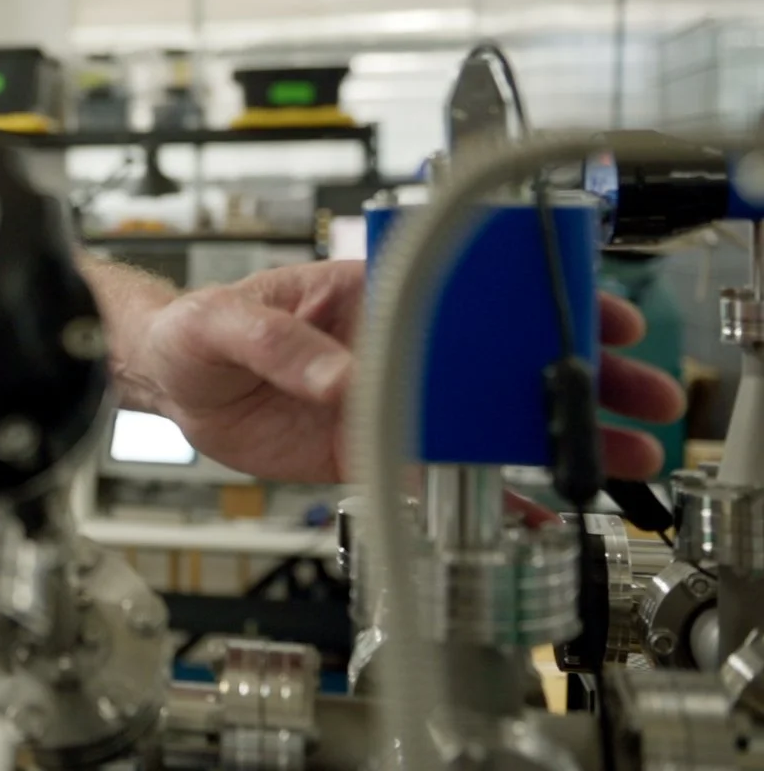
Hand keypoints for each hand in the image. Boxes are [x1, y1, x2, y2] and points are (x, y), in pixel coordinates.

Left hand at [114, 260, 684, 482]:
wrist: (168, 381)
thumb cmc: (194, 327)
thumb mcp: (223, 322)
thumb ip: (280, 345)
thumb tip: (340, 377)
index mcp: (364, 294)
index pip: (461, 291)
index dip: (530, 303)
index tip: (591, 316)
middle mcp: (388, 345)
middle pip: (493, 357)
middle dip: (572, 371)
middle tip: (639, 392)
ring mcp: (385, 398)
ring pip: (480, 417)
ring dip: (551, 433)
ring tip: (622, 453)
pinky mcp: (368, 448)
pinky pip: (436, 472)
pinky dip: (487, 493)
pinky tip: (539, 514)